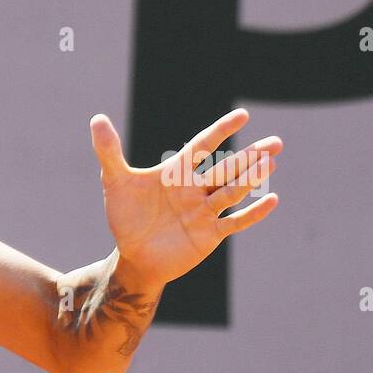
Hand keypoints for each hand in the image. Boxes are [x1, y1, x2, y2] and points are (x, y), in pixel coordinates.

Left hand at [90, 108, 281, 286]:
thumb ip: (109, 151)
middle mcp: (196, 189)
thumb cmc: (126, 217)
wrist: (132, 256)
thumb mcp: (115, 182)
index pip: (202, 146)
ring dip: (251, 178)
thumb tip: (97, 119)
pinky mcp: (209, 234)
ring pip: (232, 192)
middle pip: (226, 169)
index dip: (220, 131)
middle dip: (249, 156)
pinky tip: (273, 200)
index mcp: (177, 173)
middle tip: (275, 143)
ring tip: (270, 162)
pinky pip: (234, 222)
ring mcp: (205, 212)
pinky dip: (252, 213)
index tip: (242, 116)